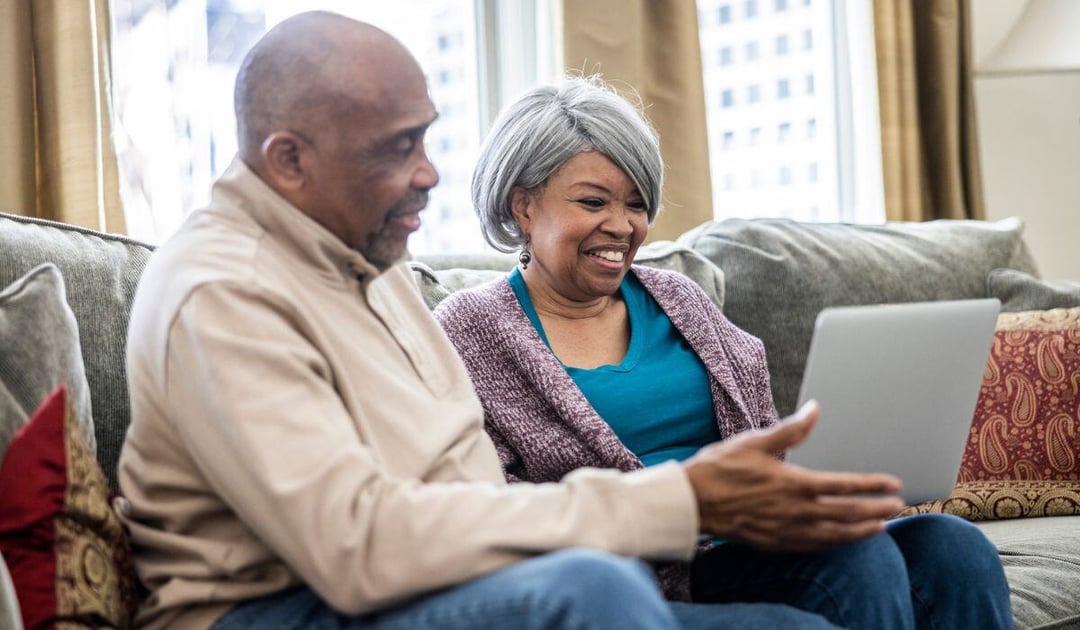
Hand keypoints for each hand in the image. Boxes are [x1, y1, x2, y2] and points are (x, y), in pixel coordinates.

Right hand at [682, 400, 903, 551]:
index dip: (872, 485)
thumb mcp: (755, 442)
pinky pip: (813, 547)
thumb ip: (791, 429)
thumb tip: (815, 409)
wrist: (691, 501)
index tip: (893, 483)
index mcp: (792, 482)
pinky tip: (843, 541)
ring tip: (880, 526)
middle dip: (876, 509)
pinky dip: (834, 544)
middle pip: (846, 513)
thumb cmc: (719, 468)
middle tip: (898, 505)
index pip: (843, 485)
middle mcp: (794, 510)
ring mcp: (786, 530)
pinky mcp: (775, 543)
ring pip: (834, 535)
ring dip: (861, 531)